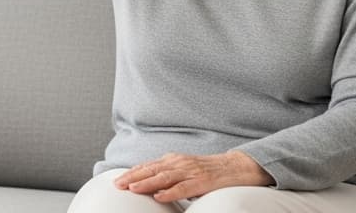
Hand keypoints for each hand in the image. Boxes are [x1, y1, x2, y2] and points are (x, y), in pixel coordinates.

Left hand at [113, 151, 272, 202]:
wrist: (238, 167)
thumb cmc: (210, 171)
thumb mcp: (186, 170)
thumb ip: (170, 175)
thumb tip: (151, 187)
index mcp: (174, 160)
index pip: (148, 166)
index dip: (132, 173)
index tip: (117, 180)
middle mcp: (180, 163)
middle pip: (152, 170)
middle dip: (133, 177)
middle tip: (117, 185)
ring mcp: (191, 171)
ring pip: (165, 177)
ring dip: (147, 183)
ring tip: (133, 189)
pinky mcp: (203, 181)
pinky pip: (184, 188)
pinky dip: (171, 192)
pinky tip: (160, 196)